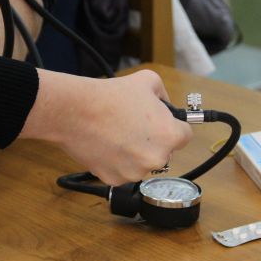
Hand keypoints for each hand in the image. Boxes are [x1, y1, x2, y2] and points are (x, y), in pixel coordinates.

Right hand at [22, 69, 193, 185]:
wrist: (76, 112)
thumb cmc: (111, 96)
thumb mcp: (149, 81)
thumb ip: (165, 96)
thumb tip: (167, 106)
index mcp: (170, 136)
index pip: (185, 136)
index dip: (174, 127)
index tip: (162, 123)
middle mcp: (156, 159)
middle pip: (164, 152)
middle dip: (154, 141)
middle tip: (135, 126)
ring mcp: (135, 172)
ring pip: (142, 164)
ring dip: (135, 153)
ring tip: (118, 134)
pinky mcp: (115, 179)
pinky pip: (123, 172)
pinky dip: (117, 162)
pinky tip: (107, 145)